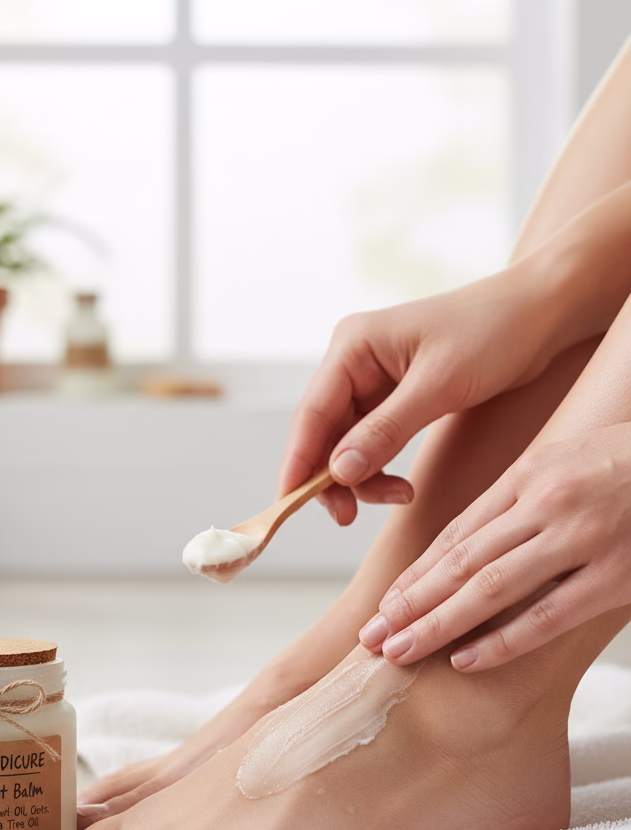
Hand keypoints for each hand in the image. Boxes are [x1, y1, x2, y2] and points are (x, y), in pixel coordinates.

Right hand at [279, 260, 561, 523]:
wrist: (541, 312)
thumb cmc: (494, 333)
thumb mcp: (438, 386)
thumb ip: (385, 431)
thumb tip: (338, 472)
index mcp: (352, 347)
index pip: (310, 414)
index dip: (297, 462)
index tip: (288, 503)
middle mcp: (353, 361)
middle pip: (322, 433)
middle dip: (333, 477)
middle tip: (347, 517)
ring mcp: (371, 380)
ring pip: (345, 443)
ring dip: (362, 477)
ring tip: (399, 497)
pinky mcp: (393, 396)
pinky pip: (371, 441)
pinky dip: (380, 468)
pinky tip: (401, 486)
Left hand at [358, 424, 630, 670]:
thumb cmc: (626, 462)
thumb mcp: (563, 461)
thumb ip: (515, 500)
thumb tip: (460, 547)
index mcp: (529, 476)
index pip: (457, 535)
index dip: (416, 575)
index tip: (383, 606)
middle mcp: (548, 506)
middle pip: (461, 564)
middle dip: (411, 605)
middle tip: (371, 639)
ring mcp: (583, 541)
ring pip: (492, 589)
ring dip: (439, 624)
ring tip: (398, 652)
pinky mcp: (618, 577)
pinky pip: (549, 616)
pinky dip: (504, 641)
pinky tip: (465, 661)